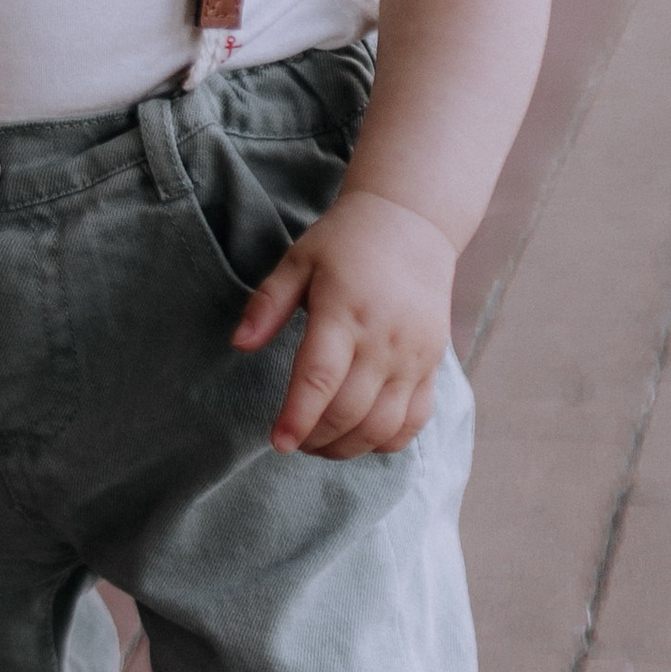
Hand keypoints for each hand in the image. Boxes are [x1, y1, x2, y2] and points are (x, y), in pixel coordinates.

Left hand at [233, 185, 456, 458]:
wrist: (413, 223)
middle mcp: (384, 339)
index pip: (320, 378)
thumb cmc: (346, 242)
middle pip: (350, 411)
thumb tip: (238, 344)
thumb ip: (267, 304)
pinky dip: (387, 441)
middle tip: (293, 442)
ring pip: (383, 425)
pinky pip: (415, 420)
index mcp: (344, 310)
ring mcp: (414, 355)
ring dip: (349, 448)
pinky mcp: (432, 365)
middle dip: (316, 438)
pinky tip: (360, 439)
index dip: (297, 417)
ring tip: (321, 445)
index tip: (277, 442)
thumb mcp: (298, 260)